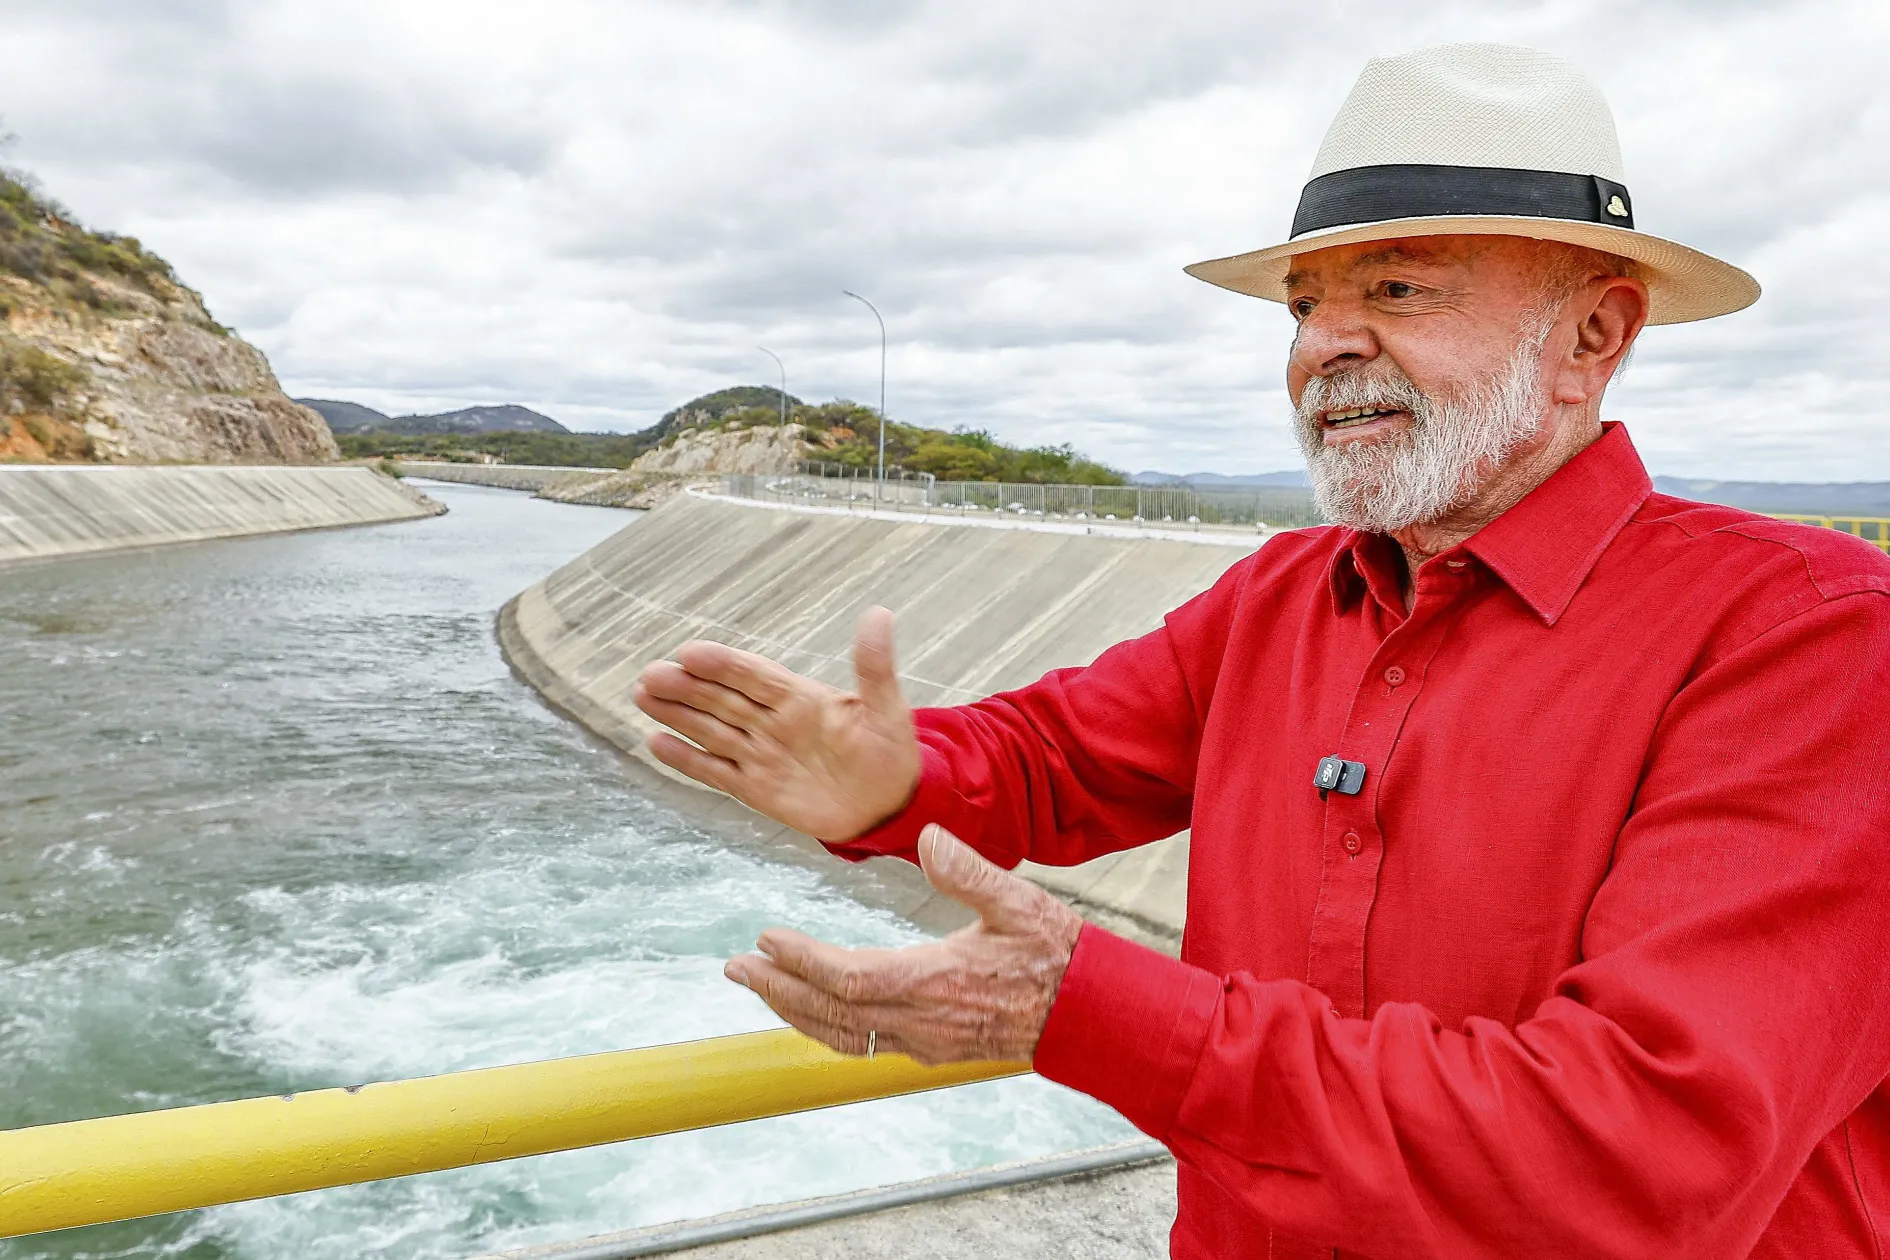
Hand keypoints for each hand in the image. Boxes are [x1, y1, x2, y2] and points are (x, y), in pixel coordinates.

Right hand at [633, 606, 921, 840]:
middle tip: (652, 674)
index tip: (689, 651)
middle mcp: (772, 722)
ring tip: (642, 695)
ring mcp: (760, 754)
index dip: (722, 663)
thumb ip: (874, 666)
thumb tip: (879, 614)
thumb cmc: (889, 752)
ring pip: (711, 729)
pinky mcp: (754, 787)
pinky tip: (656, 742)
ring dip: (677, 714)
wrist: (888, 806)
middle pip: (722, 698)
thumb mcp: (887, 708)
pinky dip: (686, 759)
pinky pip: (715, 770)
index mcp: (800, 698)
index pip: (753, 675)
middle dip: (686, 686)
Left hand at [724, 825, 1084, 1064]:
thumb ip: (969, 870)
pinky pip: (863, 1045)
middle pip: (830, 1014)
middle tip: (734, 969)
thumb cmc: (1057, 956)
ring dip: (794, 1012)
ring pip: (842, 1036)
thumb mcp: (1019, 902)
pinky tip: (814, 1012)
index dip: (801, 963)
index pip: (848, 978)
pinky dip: (827, 1028)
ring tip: (759, 989)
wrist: (1092, 1015)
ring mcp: (925, 1041)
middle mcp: (921, 1021)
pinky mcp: (934, 1049)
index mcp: (934, 982)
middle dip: (777, 990)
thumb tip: (928, 834)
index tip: (765, 941)